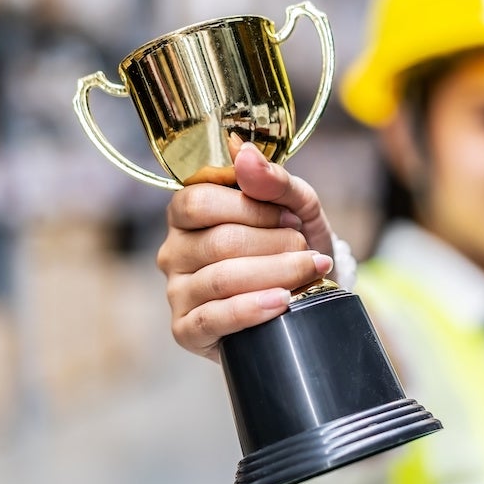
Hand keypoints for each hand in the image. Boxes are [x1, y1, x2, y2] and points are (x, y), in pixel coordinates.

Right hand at [157, 142, 336, 360]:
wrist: (307, 295)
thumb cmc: (290, 242)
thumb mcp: (295, 206)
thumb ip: (273, 180)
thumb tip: (244, 153)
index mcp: (188, 212)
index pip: (200, 201)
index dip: (252, 208)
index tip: (291, 216)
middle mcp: (174, 250)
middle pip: (219, 241)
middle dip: (275, 244)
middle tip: (307, 249)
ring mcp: (177, 292)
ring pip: (222, 279)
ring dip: (277, 273)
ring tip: (309, 271)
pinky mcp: (186, 330)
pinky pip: (214, 319)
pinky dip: (253, 309)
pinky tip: (281, 302)